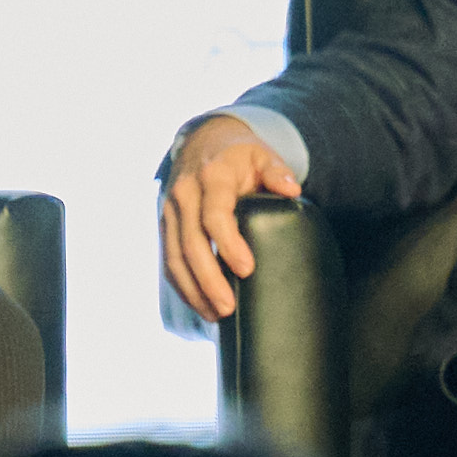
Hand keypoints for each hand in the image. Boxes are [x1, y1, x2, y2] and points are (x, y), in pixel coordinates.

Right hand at [157, 110, 299, 324]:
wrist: (202, 142)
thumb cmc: (238, 156)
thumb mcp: (262, 155)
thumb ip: (277, 172)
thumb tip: (291, 192)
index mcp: (212, 177)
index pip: (214, 215)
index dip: (228, 244)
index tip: (246, 269)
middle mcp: (185, 194)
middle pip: (191, 244)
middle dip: (209, 279)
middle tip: (229, 306)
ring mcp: (170, 211)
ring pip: (175, 257)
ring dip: (193, 290)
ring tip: (215, 314)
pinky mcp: (165, 226)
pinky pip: (169, 261)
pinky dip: (183, 286)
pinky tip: (200, 304)